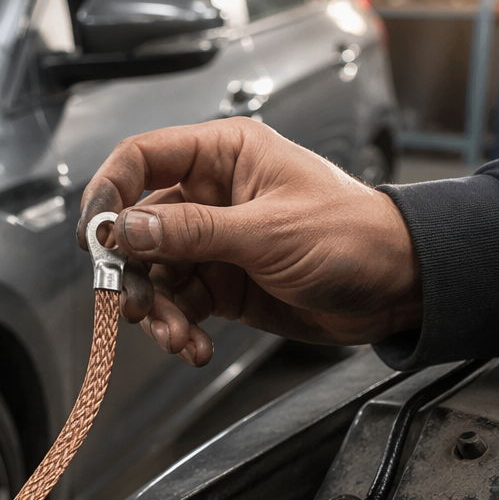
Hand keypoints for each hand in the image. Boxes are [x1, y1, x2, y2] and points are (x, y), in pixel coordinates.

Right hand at [76, 118, 422, 364]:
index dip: (110, 192)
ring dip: (158, 309)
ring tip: (176, 334)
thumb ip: (193, 231)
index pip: (142, 159)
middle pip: (138, 226)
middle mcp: (211, 193)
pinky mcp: (222, 281)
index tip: (96, 234)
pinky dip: (180, 327)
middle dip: (133, 271)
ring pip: (155, 272)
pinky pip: (181, 303)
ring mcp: (215, 240)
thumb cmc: (357, 234)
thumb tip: (129, 228)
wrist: (402, 287)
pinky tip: (193, 344)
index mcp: (224, 155)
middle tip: (134, 304)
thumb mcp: (269, 231)